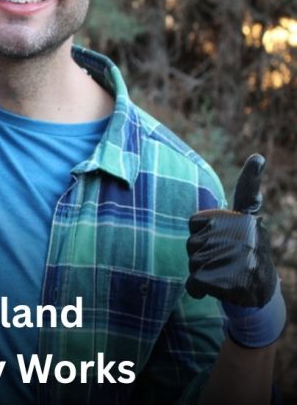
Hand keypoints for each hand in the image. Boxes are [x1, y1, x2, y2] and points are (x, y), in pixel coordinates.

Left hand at [186, 154, 276, 307]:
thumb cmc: (243, 259)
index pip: (246, 195)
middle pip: (193, 240)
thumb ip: (238, 205)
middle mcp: (244, 236)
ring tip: (223, 274)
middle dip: (200, 253)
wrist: (260, 295)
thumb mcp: (242, 228)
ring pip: (192, 260)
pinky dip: (197, 289)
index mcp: (246, 222)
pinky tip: (215, 289)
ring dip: (199, 270)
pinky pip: (192, 283)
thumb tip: (256, 159)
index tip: (257, 159)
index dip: (251, 177)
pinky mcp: (223, 280)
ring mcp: (234, 257)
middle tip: (223, 262)